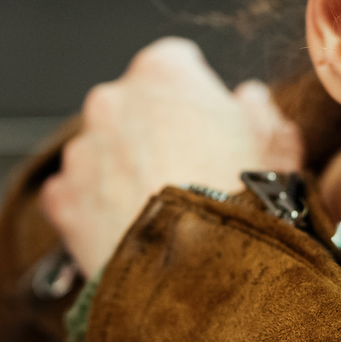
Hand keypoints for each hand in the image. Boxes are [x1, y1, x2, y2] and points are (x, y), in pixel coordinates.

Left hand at [41, 38, 302, 277]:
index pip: (174, 63)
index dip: (194, 95)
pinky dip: (94, 210)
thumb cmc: (245, 208)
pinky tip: (128, 232)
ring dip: (122, 171)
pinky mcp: (62, 199)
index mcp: (164, 73)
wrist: (204, 278)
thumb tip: (251, 100)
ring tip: (159, 212)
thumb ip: (261, 111)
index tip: (207, 123)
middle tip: (187, 174)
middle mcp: (112, 101)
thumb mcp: (278, 149)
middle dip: (153, 133)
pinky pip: (74, 196)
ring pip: (101, 152)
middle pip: (131, 107)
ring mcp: (82, 150)